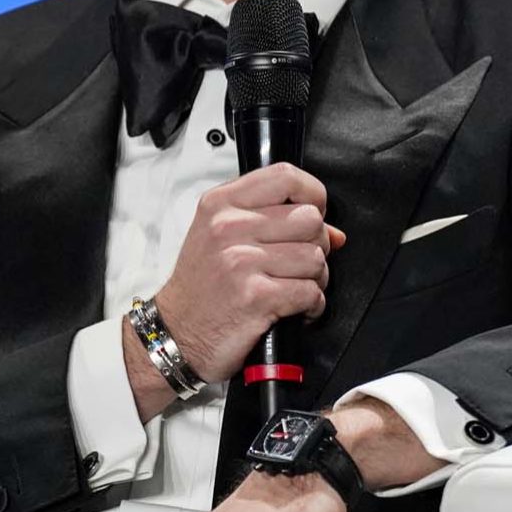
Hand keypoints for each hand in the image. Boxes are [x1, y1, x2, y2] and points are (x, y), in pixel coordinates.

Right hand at [154, 163, 345, 384]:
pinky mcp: (256, 297)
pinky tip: (293, 309)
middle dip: (316, 244)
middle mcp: (229, 227)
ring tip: (292, 288)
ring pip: (316, 257)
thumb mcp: (221, 238)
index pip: (285, 176)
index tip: (313, 214)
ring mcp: (241, 262)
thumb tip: (335, 232)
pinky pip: (311, 292)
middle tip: (297, 264)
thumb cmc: (202, 287)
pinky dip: (311, 306)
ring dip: (315, 279)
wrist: (175, 335)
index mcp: (220, 204)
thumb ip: (273, 222)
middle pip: (310, 219)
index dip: (312, 195)